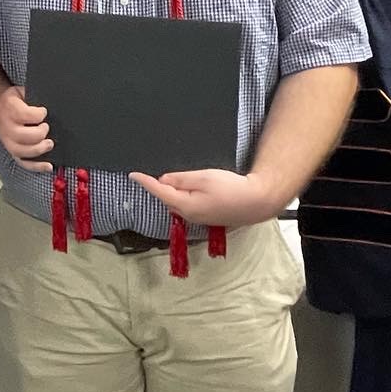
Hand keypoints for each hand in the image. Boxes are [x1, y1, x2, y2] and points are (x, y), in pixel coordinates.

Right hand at [0, 86, 52, 172]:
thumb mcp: (21, 92)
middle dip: (41, 132)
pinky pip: (23, 162)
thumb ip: (33, 97)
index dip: (40, 114)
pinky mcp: (11, 151)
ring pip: (24, 152)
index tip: (44, 111)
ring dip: (40, 149)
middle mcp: (7, 127)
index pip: (27, 115)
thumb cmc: (13, 101)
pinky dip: (36, 167)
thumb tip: (51, 104)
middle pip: (26, 136)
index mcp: (10, 109)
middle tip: (46, 127)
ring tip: (49, 144)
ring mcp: (8, 141)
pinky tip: (48, 166)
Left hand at [128, 168, 277, 226]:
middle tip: (149, 173)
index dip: (145, 182)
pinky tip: (188, 188)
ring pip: (177, 202)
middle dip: (158, 186)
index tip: (133, 175)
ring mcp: (199, 218)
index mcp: (185, 205)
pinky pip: (188, 205)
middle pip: (167, 198)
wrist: (257, 202)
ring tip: (170, 179)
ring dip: (172, 191)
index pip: (159, 191)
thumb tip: (164, 180)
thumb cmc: (232, 189)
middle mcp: (189, 215)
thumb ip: (181, 179)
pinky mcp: (207, 217)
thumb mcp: (203, 177)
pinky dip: (183, 196)